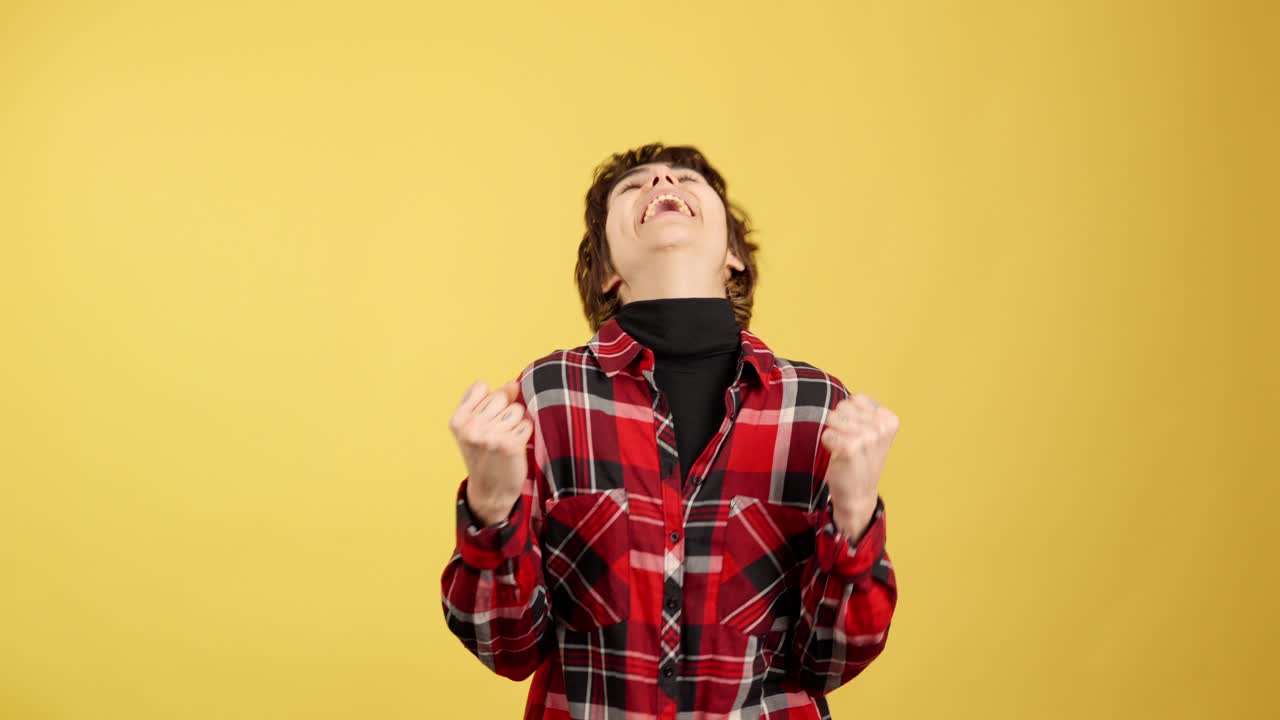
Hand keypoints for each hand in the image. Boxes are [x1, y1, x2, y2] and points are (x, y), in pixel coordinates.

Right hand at [449, 379, 532, 526]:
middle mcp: (471, 427)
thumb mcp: (474, 426)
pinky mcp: (510, 444)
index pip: (482, 387)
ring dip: (516, 424)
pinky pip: (527, 424)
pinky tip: (514, 448)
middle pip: (502, 396)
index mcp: (458, 420)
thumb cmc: (484, 454)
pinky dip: (525, 434)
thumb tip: (513, 384)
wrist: (490, 491)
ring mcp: (490, 436)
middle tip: (495, 434)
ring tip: (504, 441)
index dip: (489, 400)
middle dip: (504, 411)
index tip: (484, 420)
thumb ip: (489, 401)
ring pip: (517, 409)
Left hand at [819, 392, 898, 540]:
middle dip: (840, 423)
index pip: (856, 399)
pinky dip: (828, 444)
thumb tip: (846, 398)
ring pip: (832, 418)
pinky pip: (826, 434)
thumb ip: (864, 412)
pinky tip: (839, 456)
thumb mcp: (873, 432)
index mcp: (890, 420)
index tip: (859, 433)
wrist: (858, 493)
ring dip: (833, 433)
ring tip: (844, 448)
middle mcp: (881, 427)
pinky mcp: (850, 448)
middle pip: (842, 407)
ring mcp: (868, 437)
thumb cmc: (862, 459)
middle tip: (850, 443)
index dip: (850, 415)